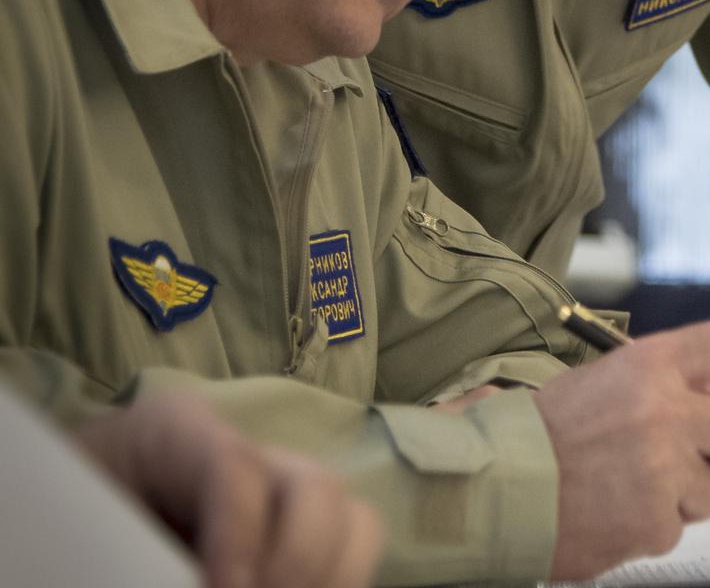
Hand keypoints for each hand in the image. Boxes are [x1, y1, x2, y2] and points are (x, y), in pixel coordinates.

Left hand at [75, 394, 383, 587]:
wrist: (59, 516)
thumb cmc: (57, 516)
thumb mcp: (84, 521)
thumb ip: (129, 547)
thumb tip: (189, 573)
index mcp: (175, 435)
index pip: (237, 468)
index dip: (240, 538)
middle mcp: (246, 454)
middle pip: (317, 488)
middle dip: (300, 561)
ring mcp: (279, 490)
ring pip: (353, 520)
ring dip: (329, 578)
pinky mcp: (292, 531)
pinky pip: (348, 554)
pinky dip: (332, 584)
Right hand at [534, 317, 709, 580]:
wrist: (497, 482)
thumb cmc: (554, 427)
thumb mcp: (614, 378)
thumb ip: (674, 384)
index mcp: (654, 361)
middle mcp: (665, 409)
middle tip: (700, 454)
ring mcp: (661, 471)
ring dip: (684, 493)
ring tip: (631, 480)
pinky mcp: (653, 525)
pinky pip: (679, 527)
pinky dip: (652, 524)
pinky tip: (614, 506)